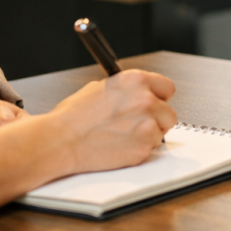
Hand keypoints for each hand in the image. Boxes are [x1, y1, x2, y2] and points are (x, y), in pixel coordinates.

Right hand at [50, 69, 177, 173]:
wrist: (61, 141)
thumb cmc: (73, 117)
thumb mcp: (99, 88)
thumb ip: (125, 90)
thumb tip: (136, 93)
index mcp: (135, 80)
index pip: (167, 87)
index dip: (160, 98)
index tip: (155, 105)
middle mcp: (145, 98)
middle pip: (168, 113)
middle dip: (156, 120)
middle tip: (135, 126)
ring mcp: (147, 122)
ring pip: (162, 132)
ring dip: (149, 136)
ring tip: (123, 137)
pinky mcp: (144, 145)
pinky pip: (152, 149)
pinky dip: (140, 150)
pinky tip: (120, 147)